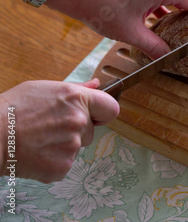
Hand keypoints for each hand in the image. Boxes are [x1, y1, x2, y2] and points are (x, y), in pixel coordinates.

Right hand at [0, 78, 118, 182]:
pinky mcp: (63, 166)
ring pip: (77, 147)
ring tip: (39, 138)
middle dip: (76, 130)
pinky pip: (65, 163)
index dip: (103, 112)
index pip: (111, 108)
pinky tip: (37, 152)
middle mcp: (79, 122)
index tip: (95, 115)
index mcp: (77, 99)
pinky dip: (53, 161)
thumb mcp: (45, 89)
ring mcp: (72, 145)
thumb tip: (97, 85)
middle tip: (50, 127)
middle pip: (91, 130)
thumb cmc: (13, 109)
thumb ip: (77, 89)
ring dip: (64, 145)